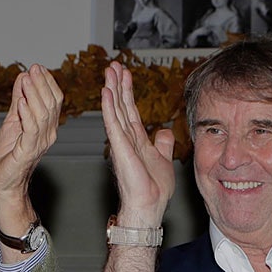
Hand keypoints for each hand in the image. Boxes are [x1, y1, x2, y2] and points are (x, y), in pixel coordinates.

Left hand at [0, 65, 63, 231]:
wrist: (3, 184)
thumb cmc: (8, 156)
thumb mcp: (12, 122)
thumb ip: (18, 101)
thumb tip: (22, 77)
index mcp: (47, 126)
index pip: (54, 100)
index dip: (47, 82)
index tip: (37, 68)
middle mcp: (48, 134)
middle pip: (51, 103)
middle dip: (42, 83)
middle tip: (34, 68)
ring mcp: (40, 143)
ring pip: (43, 113)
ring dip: (34, 94)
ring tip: (27, 79)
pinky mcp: (27, 151)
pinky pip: (31, 129)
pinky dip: (27, 113)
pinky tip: (21, 102)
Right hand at [101, 61, 175, 226]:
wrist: (149, 206)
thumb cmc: (154, 190)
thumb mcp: (164, 159)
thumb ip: (163, 143)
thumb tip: (165, 131)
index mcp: (137, 140)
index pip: (130, 110)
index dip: (128, 91)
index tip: (125, 73)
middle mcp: (126, 139)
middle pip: (121, 106)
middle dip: (117, 85)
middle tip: (114, 65)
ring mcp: (122, 143)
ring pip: (115, 111)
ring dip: (112, 90)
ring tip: (109, 71)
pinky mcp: (120, 149)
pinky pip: (113, 125)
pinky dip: (109, 108)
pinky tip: (106, 92)